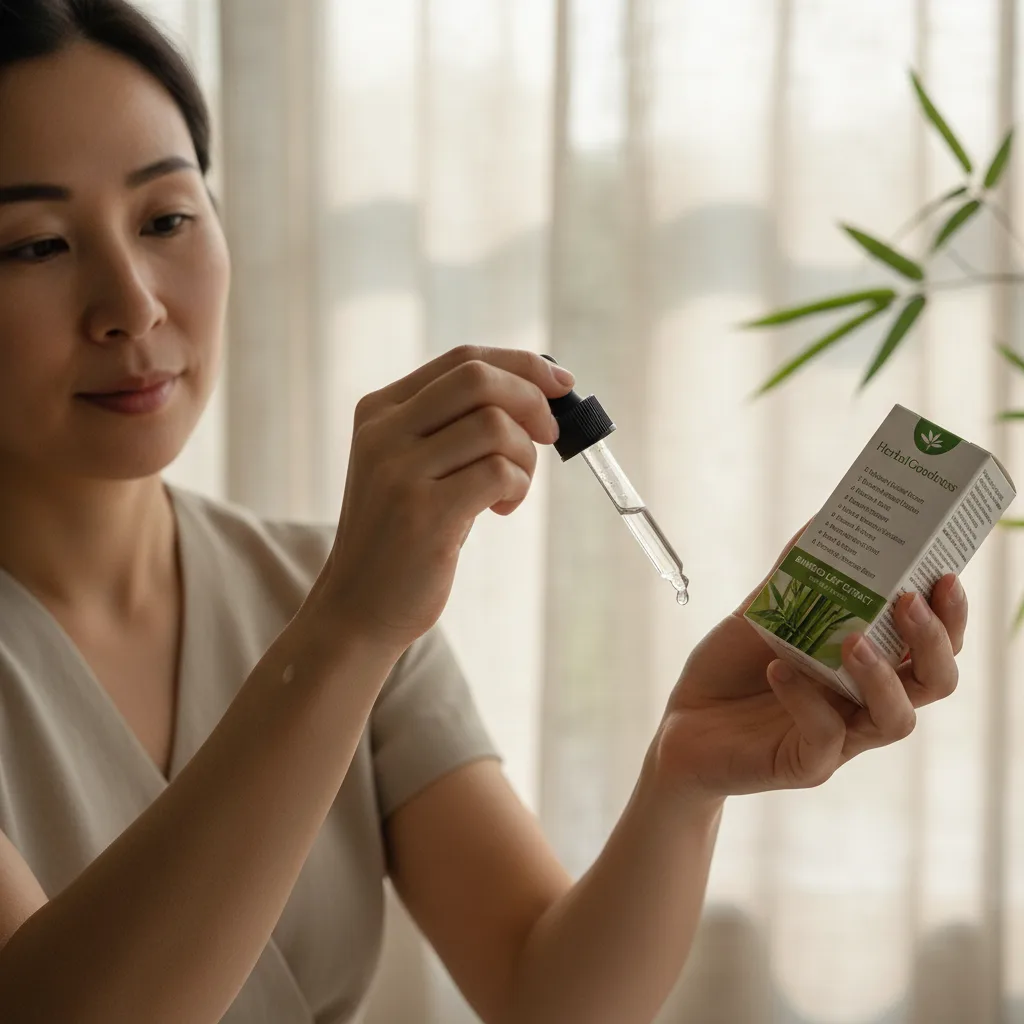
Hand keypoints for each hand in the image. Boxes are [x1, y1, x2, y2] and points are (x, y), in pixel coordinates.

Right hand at [312, 345, 572, 653]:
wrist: (358, 608)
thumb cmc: (403, 535)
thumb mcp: (414, 466)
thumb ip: (457, 426)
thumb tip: (540, 392)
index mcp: (380, 410)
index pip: (463, 359)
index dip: (523, 365)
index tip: (561, 385)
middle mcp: (383, 432)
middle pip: (480, 379)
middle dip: (532, 401)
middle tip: (549, 436)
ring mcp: (399, 471)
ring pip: (496, 426)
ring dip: (524, 457)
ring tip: (511, 489)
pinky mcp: (423, 513)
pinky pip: (498, 472)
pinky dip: (517, 487)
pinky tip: (501, 509)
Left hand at [651, 529, 967, 799]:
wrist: (682, 723)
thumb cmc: (729, 669)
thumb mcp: (763, 614)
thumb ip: (796, 576)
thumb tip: (823, 520)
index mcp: (867, 664)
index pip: (931, 644)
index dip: (948, 614)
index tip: (944, 574)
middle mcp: (865, 702)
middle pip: (935, 681)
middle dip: (932, 640)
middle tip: (909, 601)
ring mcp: (842, 738)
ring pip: (897, 718)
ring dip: (882, 675)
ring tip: (852, 639)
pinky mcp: (808, 764)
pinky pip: (826, 736)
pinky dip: (806, 699)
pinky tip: (777, 670)